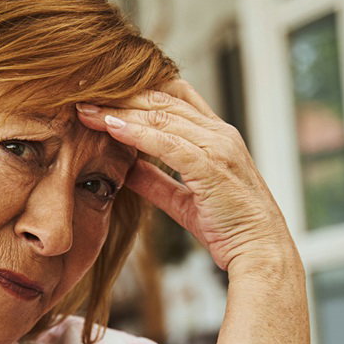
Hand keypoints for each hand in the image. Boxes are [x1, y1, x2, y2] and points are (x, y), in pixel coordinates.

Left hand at [77, 80, 296, 276]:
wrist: (260, 251)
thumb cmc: (227, 226)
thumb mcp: (184, 199)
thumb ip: (156, 180)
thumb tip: (125, 167)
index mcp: (216, 136)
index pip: (173, 98)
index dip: (137, 92)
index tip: (102, 94)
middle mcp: (219, 133)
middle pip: (163, 101)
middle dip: (121, 96)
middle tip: (84, 95)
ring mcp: (218, 147)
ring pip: (162, 117)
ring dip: (120, 110)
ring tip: (86, 109)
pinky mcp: (211, 166)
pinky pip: (167, 143)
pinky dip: (136, 133)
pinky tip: (110, 127)